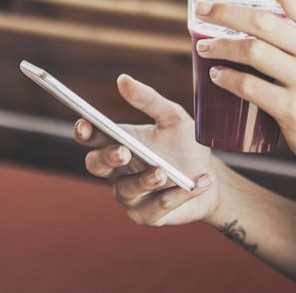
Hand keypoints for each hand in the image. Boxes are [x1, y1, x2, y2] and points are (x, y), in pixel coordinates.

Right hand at [74, 74, 217, 226]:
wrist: (211, 179)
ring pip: (125, 190)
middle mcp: (118, 172)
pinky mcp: (148, 216)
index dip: (84, 131)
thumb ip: (149, 100)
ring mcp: (131, 196)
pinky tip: (195, 184)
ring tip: (163, 172)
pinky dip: (175, 196)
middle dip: (108, 158)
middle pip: (96, 165)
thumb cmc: (186, 146)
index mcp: (119, 144)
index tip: (85, 122)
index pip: (92, 138)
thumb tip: (122, 79)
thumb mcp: (173, 117)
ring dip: (144, 180)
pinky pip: (155, 208)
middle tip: (124, 151)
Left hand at [194, 0, 295, 170]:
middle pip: (263, 21)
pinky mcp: (293, 109)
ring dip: (220, 45)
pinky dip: (226, 78)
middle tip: (202, 11)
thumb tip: (251, 7)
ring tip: (203, 47)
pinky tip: (216, 76)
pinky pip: (250, 86)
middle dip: (225, 12)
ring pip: (252, 51)